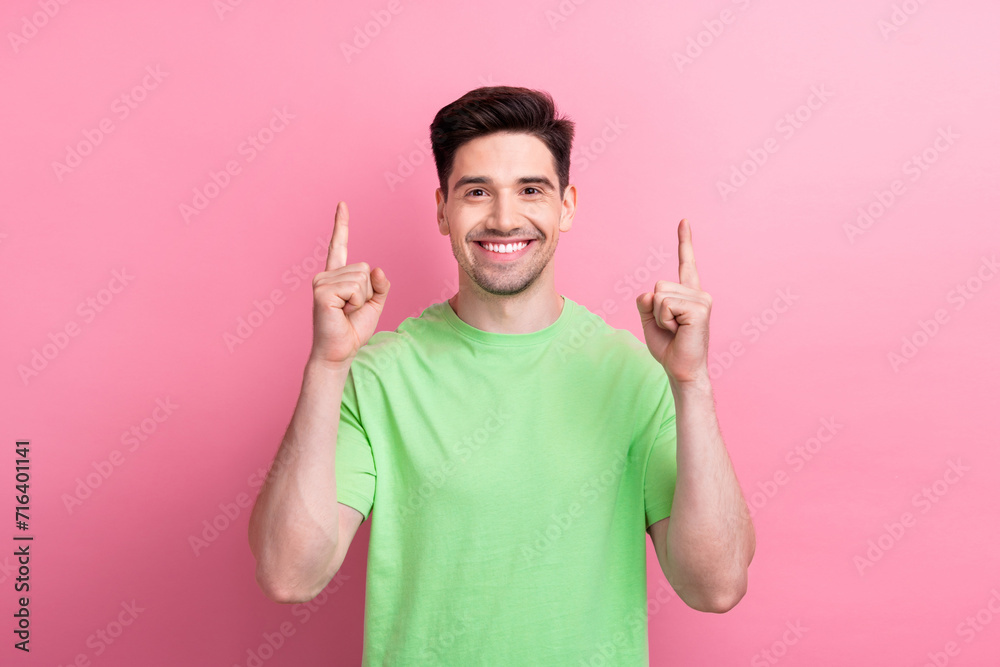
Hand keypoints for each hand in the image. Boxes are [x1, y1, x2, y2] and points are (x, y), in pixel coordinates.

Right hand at [309, 201, 389, 367]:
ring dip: (361, 299)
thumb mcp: (375, 304)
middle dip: (367, 292)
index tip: (342, 204)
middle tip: (351, 310)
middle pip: (364, 269)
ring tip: (346, 312)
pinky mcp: (321, 292)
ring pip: (361, 277)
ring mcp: (321, 282)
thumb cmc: (353, 330)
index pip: (339, 246)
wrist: (340, 352)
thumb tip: (377, 269)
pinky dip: (356, 302)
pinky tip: (341, 312)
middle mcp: (326, 275)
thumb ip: (380, 285)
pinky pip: (355, 288)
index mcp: (337, 276)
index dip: (341, 225)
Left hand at [635, 219, 711, 383]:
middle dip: (655, 310)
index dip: (684, 241)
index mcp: (688, 294)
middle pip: (658, 286)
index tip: (683, 220)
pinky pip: (664, 305)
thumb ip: (646, 302)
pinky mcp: (700, 309)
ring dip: (659, 317)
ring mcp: (702, 299)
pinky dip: (664, 321)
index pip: (686, 263)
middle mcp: (698, 293)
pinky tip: (679, 331)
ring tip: (675, 331)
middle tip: (671, 329)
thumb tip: (650, 293)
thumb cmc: (669, 348)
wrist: (682, 370)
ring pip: (659, 295)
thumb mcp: (650, 321)